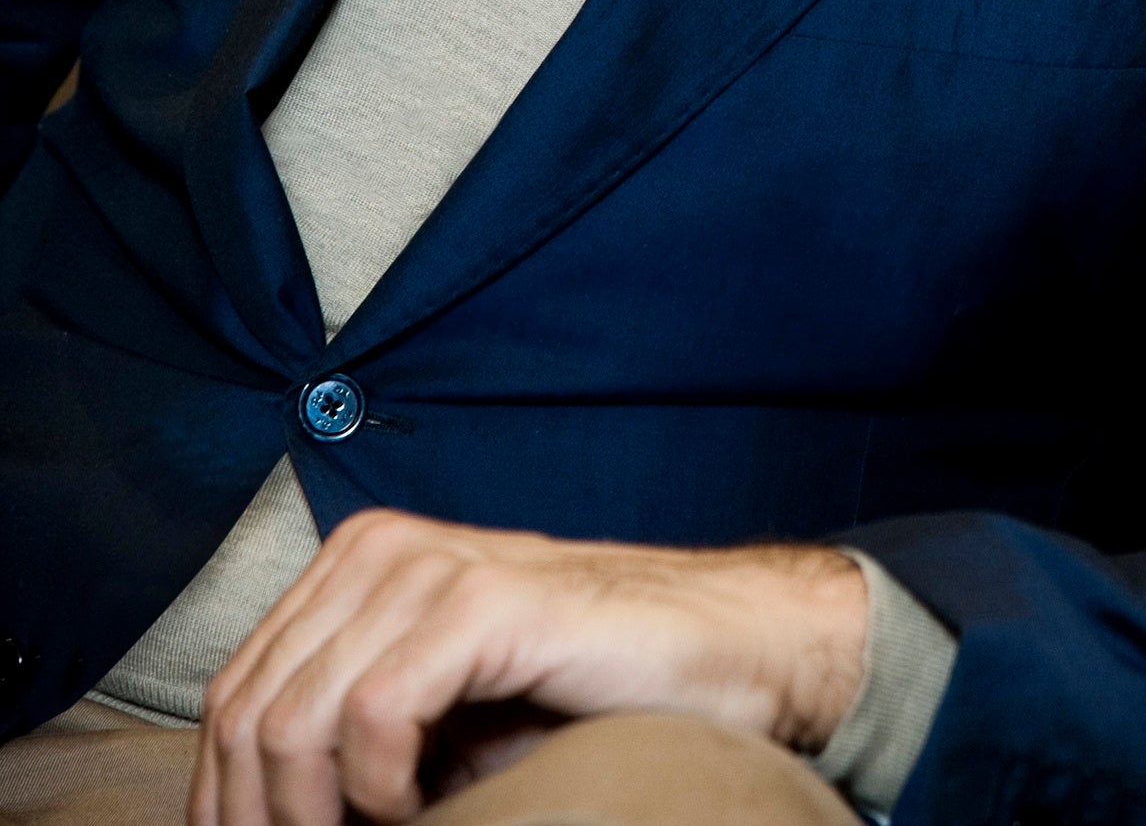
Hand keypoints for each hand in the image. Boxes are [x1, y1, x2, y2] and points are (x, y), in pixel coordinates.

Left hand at [187, 509, 867, 825]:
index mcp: (355, 565)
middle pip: (245, 713)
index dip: (227, 803)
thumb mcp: (438, 717)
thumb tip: (252, 815)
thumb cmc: (580, 694)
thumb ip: (348, 735)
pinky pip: (371, 713)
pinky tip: (427, 807)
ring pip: (290, 718)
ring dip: (319, 815)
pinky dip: (380, 792)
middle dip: (265, 818)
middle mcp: (378, 549)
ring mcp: (429, 566)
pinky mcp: (483, 599)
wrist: (717, 652)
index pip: (232, 695)